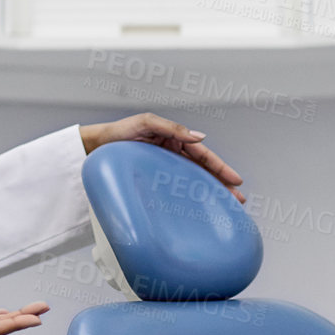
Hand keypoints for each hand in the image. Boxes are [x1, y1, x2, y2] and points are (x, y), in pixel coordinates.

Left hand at [79, 112, 244, 203]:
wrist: (96, 148)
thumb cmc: (119, 133)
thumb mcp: (146, 123)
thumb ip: (172, 128)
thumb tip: (199, 136)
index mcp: (175, 140)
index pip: (203, 155)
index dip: (220, 168)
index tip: (235, 181)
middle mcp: (173, 154)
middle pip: (203, 171)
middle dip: (222, 185)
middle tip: (238, 201)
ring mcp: (164, 168)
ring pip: (192, 182)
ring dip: (209, 194)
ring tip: (225, 208)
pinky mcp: (154, 180)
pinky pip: (175, 190)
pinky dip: (188, 199)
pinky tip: (196, 210)